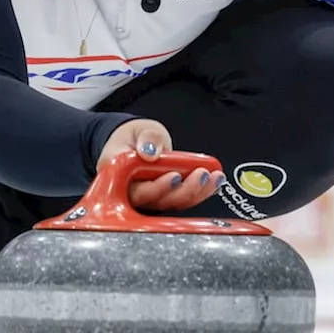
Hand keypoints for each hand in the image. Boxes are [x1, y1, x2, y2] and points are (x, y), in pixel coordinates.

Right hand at [97, 119, 225, 213]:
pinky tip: (214, 181)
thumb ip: (147, 137)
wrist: (137, 142)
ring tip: (214, 177)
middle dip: (184, 191)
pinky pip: (182, 199)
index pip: (137, 190)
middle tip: (202, 174)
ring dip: (197, 192)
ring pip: (173, 203)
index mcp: (118, 176)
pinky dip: (200, 192)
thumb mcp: (140, 129)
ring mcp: (151, 198)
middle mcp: (133, 192)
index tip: (175, 176)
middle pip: (158, 201)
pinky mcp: (165, 198)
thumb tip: (150, 153)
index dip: (158, 187)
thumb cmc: (135, 137)